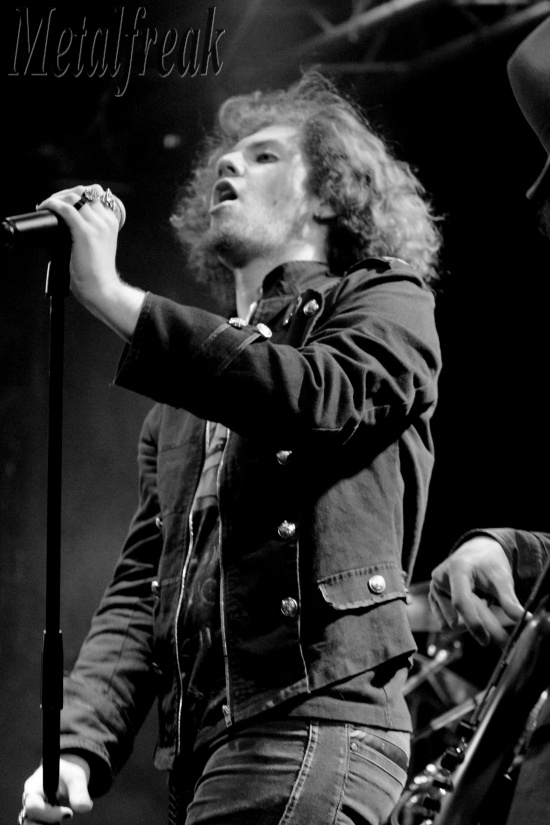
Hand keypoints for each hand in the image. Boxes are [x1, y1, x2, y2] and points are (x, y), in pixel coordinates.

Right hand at [21, 755, 92, 822]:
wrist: (63, 777)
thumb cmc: (67, 773)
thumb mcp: (76, 777)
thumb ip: (80, 791)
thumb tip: (85, 808)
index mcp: (33, 785)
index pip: (33, 805)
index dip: (49, 813)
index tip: (69, 813)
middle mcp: (28, 800)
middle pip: (29, 819)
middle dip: (47, 823)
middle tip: (67, 816)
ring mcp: (29, 810)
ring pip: (30, 824)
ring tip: (63, 817)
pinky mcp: (34, 817)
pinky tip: (58, 821)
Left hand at [36, 184, 144, 340]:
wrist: (102, 288)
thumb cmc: (96, 271)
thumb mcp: (98, 244)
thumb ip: (89, 229)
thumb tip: (66, 220)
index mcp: (112, 221)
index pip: (95, 193)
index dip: (76, 193)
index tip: (64, 202)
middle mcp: (106, 220)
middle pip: (83, 191)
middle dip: (65, 193)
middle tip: (52, 203)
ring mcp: (96, 225)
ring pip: (73, 197)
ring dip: (56, 198)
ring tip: (47, 206)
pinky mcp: (84, 233)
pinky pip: (65, 209)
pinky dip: (52, 204)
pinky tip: (45, 208)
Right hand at [429, 536, 524, 645]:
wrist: (476, 552)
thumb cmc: (489, 564)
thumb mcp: (502, 579)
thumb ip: (509, 600)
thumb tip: (523, 619)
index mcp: (457, 569)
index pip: (461, 601)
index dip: (473, 622)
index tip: (486, 640)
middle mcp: (440, 578)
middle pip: (457, 615)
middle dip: (478, 628)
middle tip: (499, 642)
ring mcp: (434, 588)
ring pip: (452, 621)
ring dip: (469, 620)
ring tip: (480, 601)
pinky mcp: (433, 597)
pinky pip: (445, 622)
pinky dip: (461, 619)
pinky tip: (469, 605)